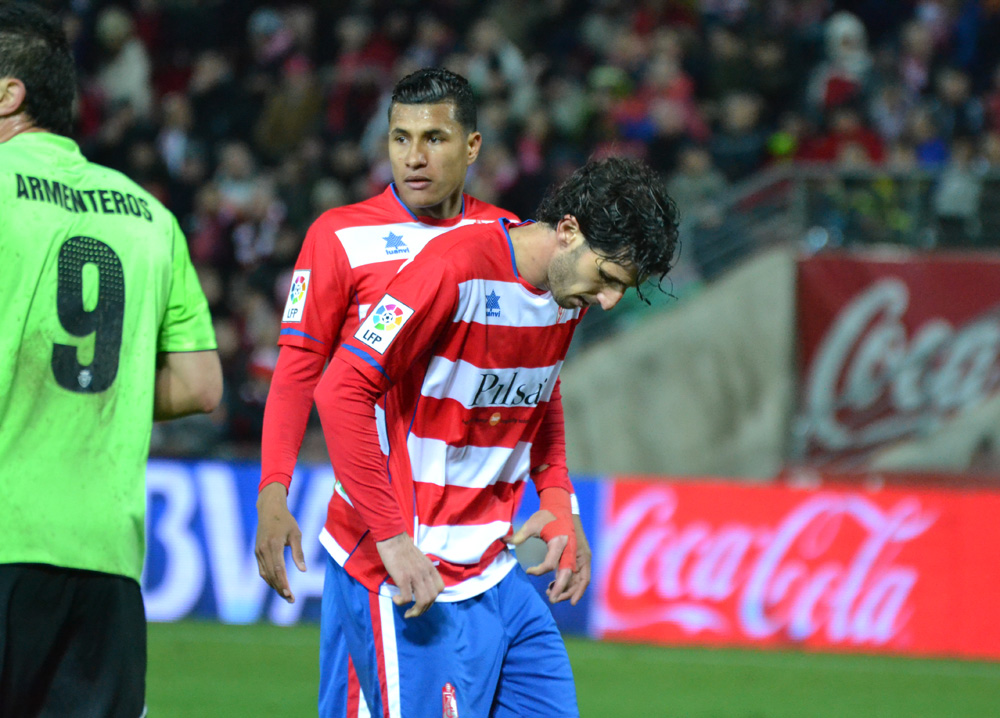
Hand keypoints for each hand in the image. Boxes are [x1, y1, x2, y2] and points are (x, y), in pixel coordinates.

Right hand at [255, 483, 306, 602]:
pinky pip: (262, 570)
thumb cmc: (286, 521)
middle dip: (280, 589)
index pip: (278, 569)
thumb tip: (303, 570)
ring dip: (275, 586)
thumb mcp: (296, 534)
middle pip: (271, 575)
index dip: (283, 583)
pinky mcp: (257, 552)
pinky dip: (269, 579)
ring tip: (286, 596)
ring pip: (265, 574)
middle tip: (290, 599)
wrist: (269, 510)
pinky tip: (278, 585)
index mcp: (273, 544)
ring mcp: (258, 552)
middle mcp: (263, 550)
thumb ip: (298, 552)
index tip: (290, 594)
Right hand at [375, 533, 444, 618]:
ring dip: (415, 611)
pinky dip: (401, 603)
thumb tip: (420, 583)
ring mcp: (415, 576)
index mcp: (430, 568)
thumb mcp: (419, 559)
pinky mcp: (403, 578)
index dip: (432, 599)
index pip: (440, 588)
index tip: (422, 601)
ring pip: (423, 601)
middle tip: (413, 611)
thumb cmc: (403, 548)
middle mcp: (426, 573)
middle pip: (432, 598)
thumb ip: (422, 571)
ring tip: (407, 613)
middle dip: (423, 609)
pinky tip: (395, 599)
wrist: (392, 539)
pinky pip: (407, 598)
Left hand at [510, 488, 576, 602]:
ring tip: (553, 596)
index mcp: (559, 542)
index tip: (528, 571)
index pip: (551, 563)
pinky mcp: (583, 556)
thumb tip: (504, 540)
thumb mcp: (532, 523)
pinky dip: (576, 585)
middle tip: (551, 600)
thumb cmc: (547, 516)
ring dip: (569, 590)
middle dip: (561, 589)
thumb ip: (520, 535)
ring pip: (580, 578)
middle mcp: (572, 549)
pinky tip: (559, 588)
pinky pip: (582, 575)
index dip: (539, 571)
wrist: (563, 508)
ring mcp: (580, 553)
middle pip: (569, 574)